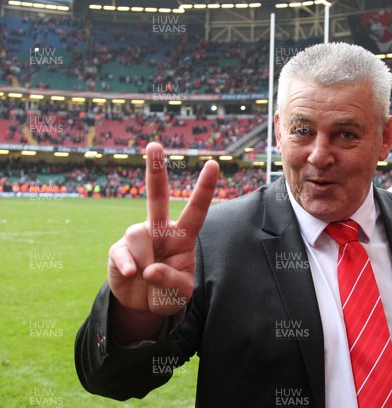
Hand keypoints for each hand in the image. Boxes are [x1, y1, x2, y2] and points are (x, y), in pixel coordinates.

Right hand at [108, 142, 218, 318]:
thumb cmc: (169, 293)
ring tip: (147, 278)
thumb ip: (170, 281)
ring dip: (144, 262)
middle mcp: (160, 230)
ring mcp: (138, 237)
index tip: (214, 164)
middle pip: (156, 196)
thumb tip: (148, 270)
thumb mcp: (180, 293)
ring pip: (138, 236)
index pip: (196, 209)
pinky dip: (127, 266)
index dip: (204, 188)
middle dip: (155, 170)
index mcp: (182, 236)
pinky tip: (131, 275)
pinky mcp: (118, 249)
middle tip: (154, 145)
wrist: (143, 306)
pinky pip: (122, 253)